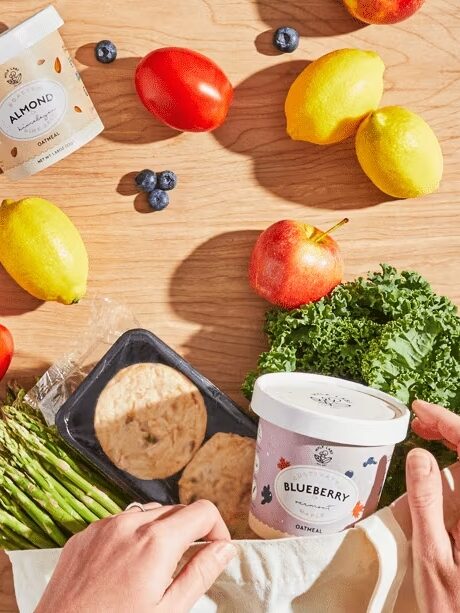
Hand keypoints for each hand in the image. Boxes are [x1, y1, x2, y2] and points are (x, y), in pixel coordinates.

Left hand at [36, 500, 236, 612]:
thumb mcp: (168, 611)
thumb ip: (200, 574)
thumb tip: (225, 549)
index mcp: (156, 542)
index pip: (203, 511)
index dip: (217, 529)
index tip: (215, 549)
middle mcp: (129, 524)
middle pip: (176, 510)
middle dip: (189, 531)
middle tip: (186, 565)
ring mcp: (103, 526)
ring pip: (147, 513)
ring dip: (160, 532)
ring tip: (154, 570)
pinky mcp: (84, 535)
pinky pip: (119, 523)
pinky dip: (131, 536)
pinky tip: (124, 568)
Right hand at [406, 400, 459, 612]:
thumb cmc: (454, 608)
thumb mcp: (432, 558)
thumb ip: (427, 504)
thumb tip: (419, 454)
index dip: (448, 421)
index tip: (421, 410)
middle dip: (451, 426)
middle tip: (420, 420)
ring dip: (456, 440)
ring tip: (426, 432)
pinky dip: (459, 462)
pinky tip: (441, 461)